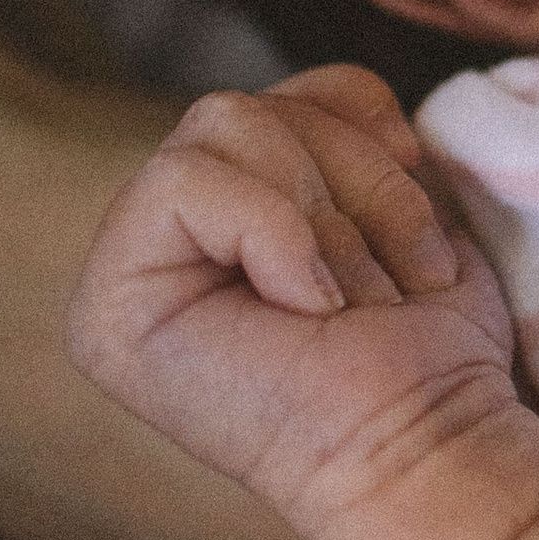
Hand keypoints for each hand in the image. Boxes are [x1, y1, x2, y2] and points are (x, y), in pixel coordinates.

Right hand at [67, 67, 515, 531]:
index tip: (415, 200)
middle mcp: (164, 242)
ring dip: (326, 211)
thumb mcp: (397, 207)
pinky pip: (184, 180)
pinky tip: (310, 309)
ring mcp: (124, 273)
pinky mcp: (109, 306)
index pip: (283, 97)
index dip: (364, 131)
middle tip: (384, 283)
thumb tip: (346, 94)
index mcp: (228, 217)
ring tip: (352, 299)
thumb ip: (342, 137)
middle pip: (247, 106)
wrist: (429, 444)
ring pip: (223, 123)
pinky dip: (277, 233)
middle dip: (349, 181)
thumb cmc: (428, 348)